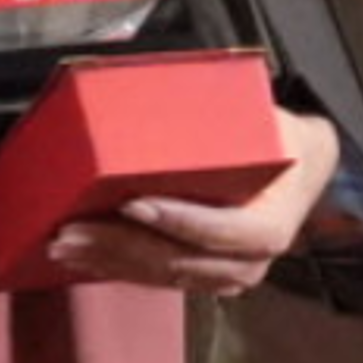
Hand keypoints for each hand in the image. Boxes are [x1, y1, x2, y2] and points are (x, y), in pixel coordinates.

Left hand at [44, 108, 340, 296]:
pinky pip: (155, 278)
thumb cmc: (278, 142)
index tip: (131, 204)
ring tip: (64, 243)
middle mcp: (249, 259)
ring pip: (161, 275)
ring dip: (108, 261)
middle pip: (180, 261)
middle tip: (73, 229)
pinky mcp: (201, 275)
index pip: (222, 231)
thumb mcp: (266, 122)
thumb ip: (227, 112)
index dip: (176, 220)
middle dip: (121, 246)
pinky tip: (82, 255)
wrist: (299, 168)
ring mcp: (225, 273)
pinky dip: (115, 267)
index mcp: (270, 224)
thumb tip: (167, 85)